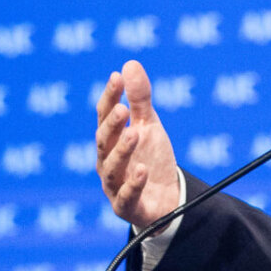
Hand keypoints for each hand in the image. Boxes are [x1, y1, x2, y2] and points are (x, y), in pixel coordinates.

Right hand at [95, 60, 182, 228]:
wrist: (166, 199)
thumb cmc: (151, 158)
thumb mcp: (149, 126)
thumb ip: (140, 99)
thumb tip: (129, 64)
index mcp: (110, 139)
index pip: (105, 116)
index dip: (110, 97)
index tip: (117, 77)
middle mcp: (106, 161)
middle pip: (104, 141)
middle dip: (112, 126)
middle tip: (124, 110)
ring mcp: (114, 185)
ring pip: (111, 168)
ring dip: (122, 151)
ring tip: (135, 134)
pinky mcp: (126, 206)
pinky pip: (126, 196)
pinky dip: (133, 184)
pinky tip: (142, 170)